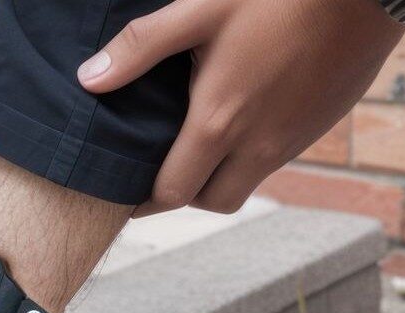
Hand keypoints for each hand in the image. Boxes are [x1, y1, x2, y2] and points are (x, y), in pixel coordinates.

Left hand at [77, 0, 404, 216]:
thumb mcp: (199, 11)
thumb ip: (140, 48)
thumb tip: (89, 80)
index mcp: (220, 124)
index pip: (174, 193)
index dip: (146, 201)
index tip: (128, 192)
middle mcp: (257, 146)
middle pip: (211, 202)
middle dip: (184, 194)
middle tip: (164, 170)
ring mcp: (291, 141)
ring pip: (246, 185)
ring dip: (219, 177)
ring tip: (199, 144)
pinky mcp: (316, 129)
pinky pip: (274, 161)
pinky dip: (250, 156)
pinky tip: (242, 120)